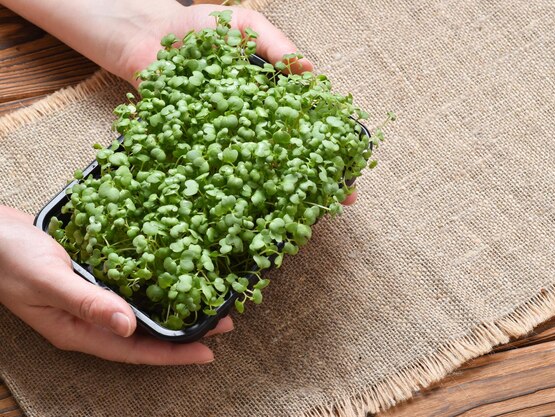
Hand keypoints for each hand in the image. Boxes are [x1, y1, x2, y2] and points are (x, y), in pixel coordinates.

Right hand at [0, 205, 231, 364]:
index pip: (134, 350)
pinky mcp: (92, 277)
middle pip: (144, 333)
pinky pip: (129, 287)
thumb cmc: (9, 257)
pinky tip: (173, 275)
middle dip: (183, 331)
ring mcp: (90, 299)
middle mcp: (88, 319)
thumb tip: (129, 327)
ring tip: (207, 301)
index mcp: (77, 330)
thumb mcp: (49, 279)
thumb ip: (88, 302)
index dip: (172, 353)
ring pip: (140, 311)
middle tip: (222, 322)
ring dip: (173, 307)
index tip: (209, 352)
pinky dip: (154, 284)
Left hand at [1, 0, 357, 203]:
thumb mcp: (244, 25)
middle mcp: (251, 125)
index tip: (351, 168)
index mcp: (269, 99)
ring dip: (279, 195)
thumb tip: (310, 72)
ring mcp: (224, 141)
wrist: (144, 36)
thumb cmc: (198, 28)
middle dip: (314, 181)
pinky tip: (247, 211)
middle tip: (337, 201)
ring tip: (302, 214)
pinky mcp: (195, 149)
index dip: (330, 148)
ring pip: (256, 173)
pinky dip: (230, 193)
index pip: (307, 127)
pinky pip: (216, 173)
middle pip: (288, 157)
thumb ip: (276, 45)